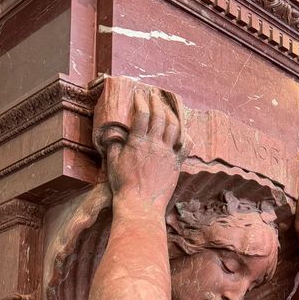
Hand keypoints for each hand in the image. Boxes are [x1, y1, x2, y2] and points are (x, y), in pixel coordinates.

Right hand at [106, 87, 184, 210]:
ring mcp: (168, 154)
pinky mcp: (176, 164)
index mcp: (138, 142)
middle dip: (157, 102)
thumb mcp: (112, 162)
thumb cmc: (123, 185)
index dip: (141, 101)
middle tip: (154, 95)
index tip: (139, 94)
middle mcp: (155, 144)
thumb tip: (114, 134)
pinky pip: (185, 146)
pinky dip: (185, 136)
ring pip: (174, 127)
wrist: (140, 205)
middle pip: (160, 116)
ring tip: (167, 109)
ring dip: (171, 115)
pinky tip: (183, 132)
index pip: (142, 114)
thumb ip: (114, 145)